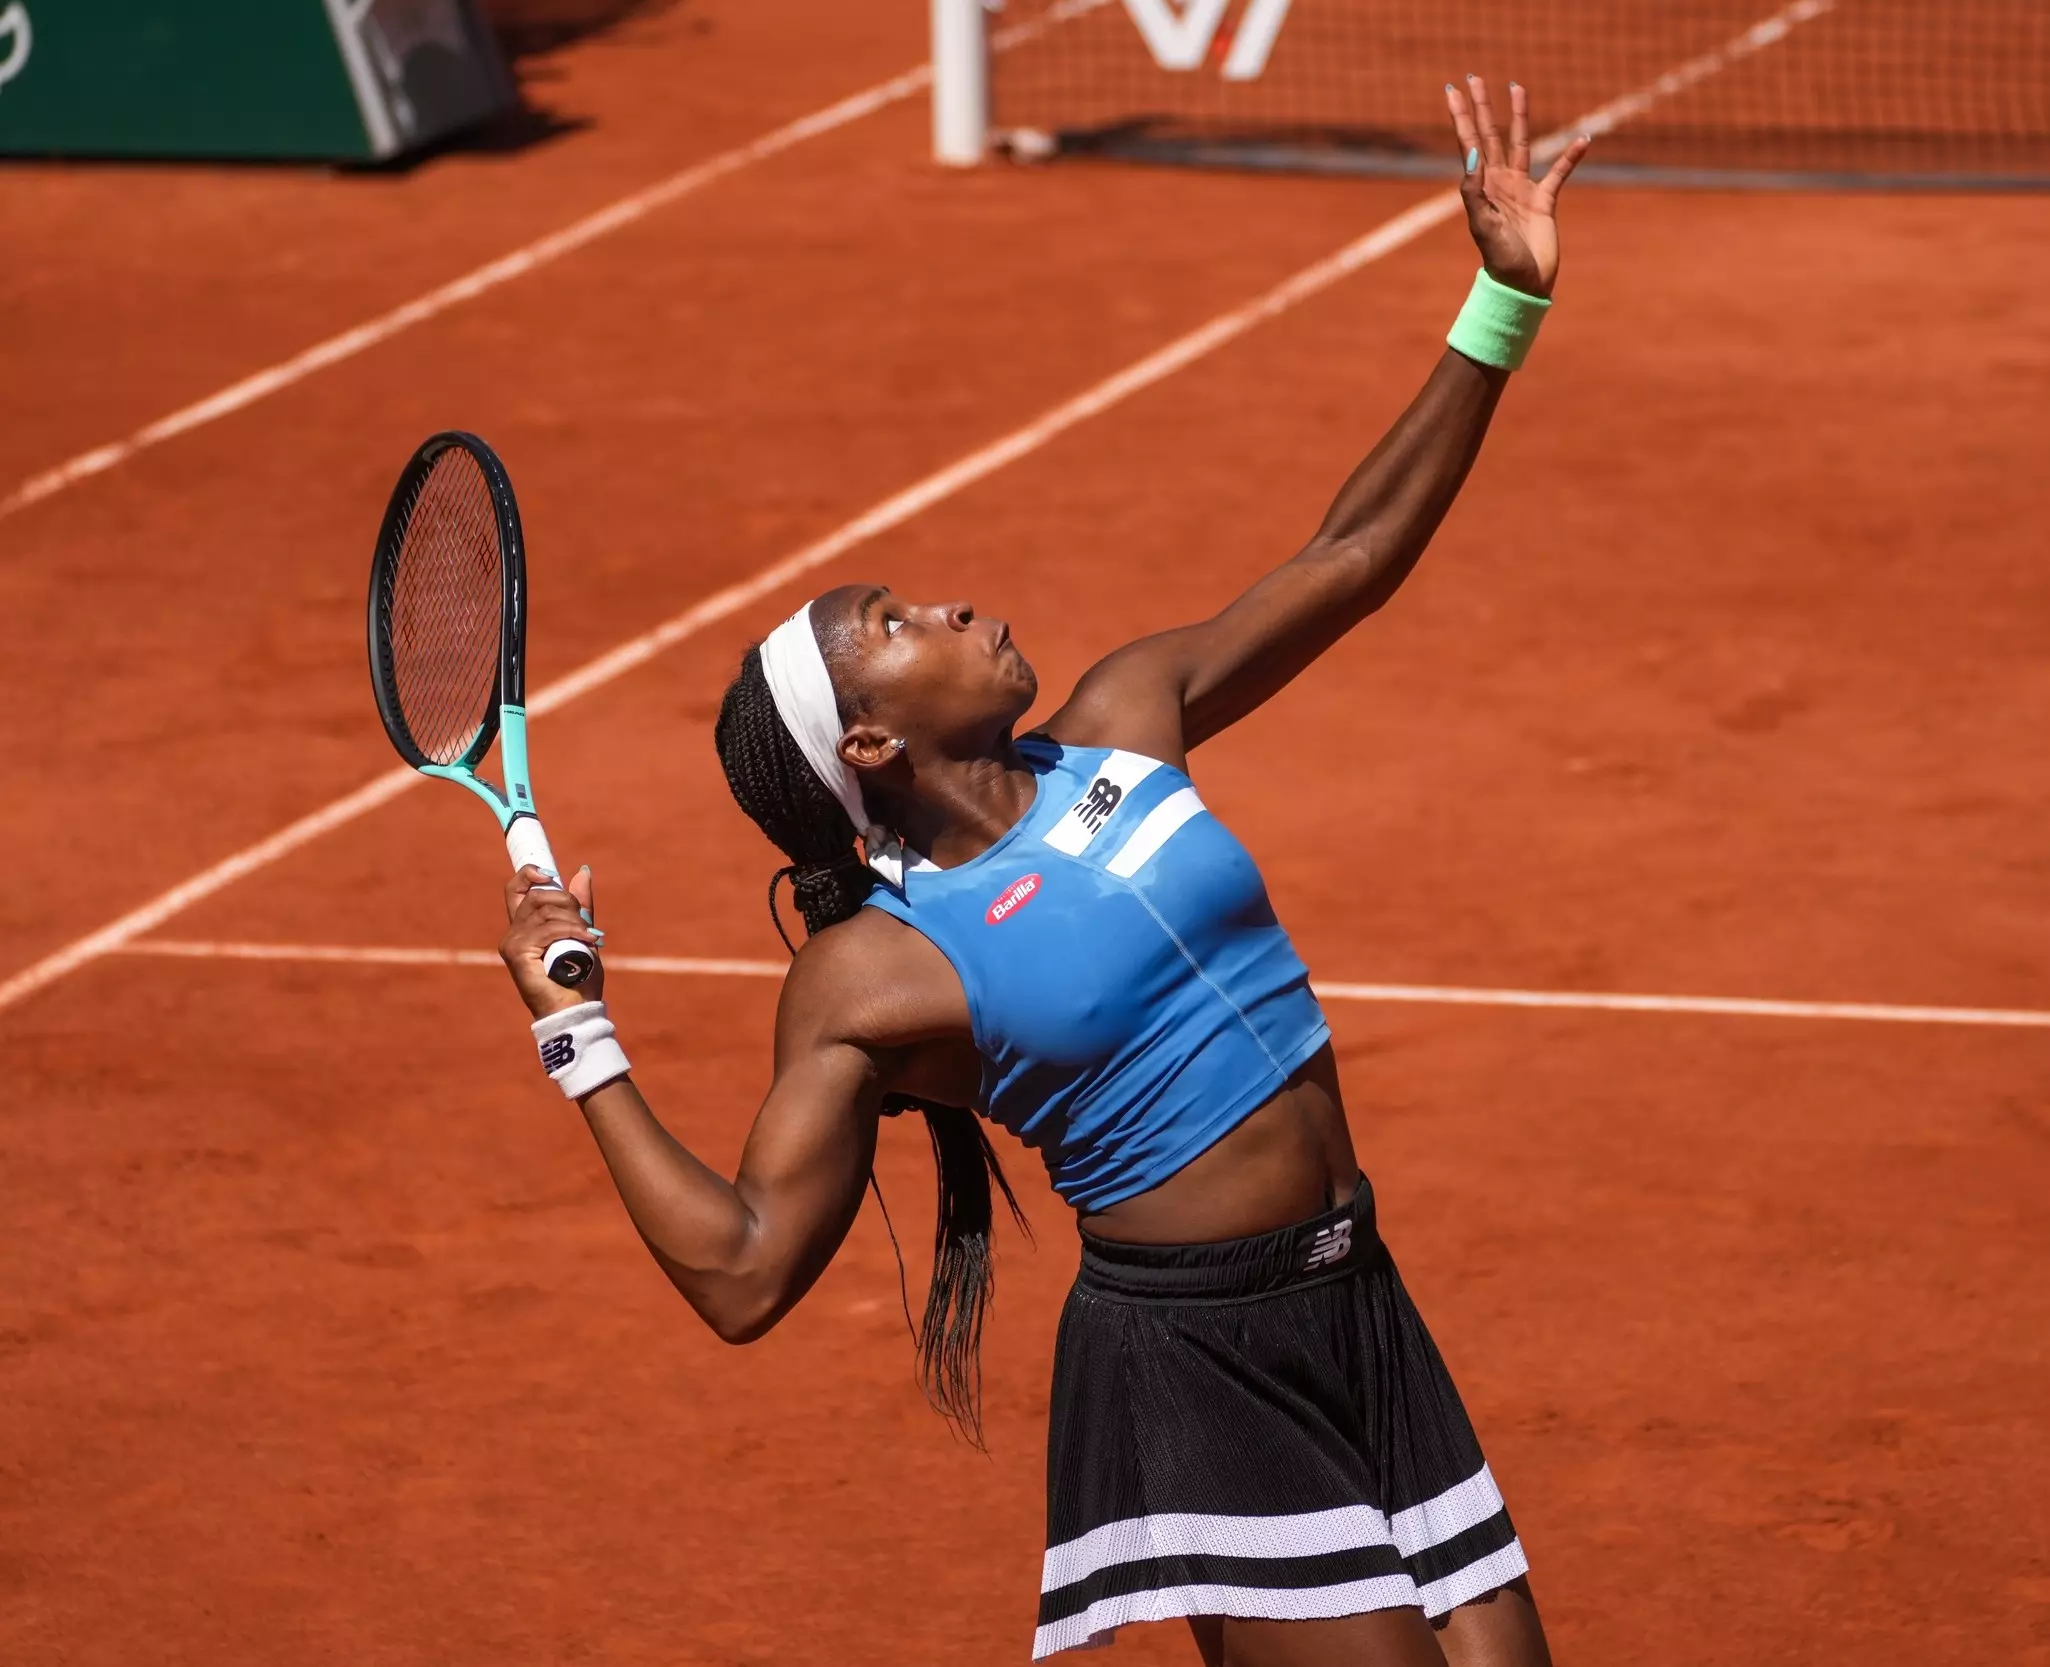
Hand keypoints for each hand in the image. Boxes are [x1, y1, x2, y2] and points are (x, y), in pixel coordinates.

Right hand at [500, 864, 604, 1016]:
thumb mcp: (582, 934)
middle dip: (567, 902)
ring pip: (546, 911)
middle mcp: (514, 934)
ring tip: (591, 939)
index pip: (516, 890)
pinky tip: (590, 941)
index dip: (528, 874)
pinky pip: (549, 929)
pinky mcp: (518, 952)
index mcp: (525, 928)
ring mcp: (513, 943)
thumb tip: (582, 871)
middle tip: (586, 924)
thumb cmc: (579, 978)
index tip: (550, 875)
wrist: (576, 1009)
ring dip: (575, 922)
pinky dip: (574, 932)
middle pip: (537, 896)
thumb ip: (580, 906)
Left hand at [1445, 76, 1590, 297]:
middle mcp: (1499, 182)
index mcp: (1482, 186)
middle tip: (1475, 77)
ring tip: (1518, 87)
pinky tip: (1583, 139)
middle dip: (1482, 107)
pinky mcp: (1545, 201)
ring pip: (1521, 143)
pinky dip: (1571, 157)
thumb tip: (1473, 154)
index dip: (1462, 116)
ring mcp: (1522, 189)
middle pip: (1490, 135)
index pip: (1469, 143)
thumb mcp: (1482, 225)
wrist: (1522, 286)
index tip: (1452, 91)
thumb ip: (1474, 191)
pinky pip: (1560, 173)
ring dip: (1519, 116)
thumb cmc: (1499, 261)